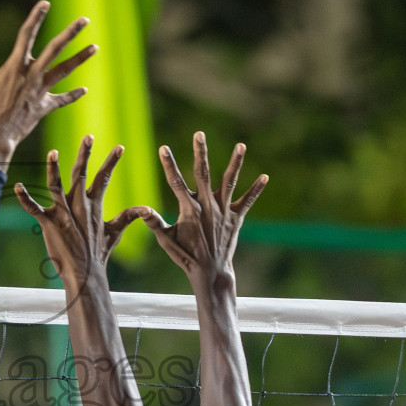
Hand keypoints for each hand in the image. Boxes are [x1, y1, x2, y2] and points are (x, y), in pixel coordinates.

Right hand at [0, 1, 95, 172]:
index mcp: (15, 66)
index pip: (26, 35)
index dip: (35, 18)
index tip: (45, 3)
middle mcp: (31, 76)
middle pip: (55, 50)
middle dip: (70, 34)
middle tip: (85, 20)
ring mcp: (40, 92)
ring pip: (64, 72)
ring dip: (80, 59)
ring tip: (95, 47)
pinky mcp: (44, 107)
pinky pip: (61, 99)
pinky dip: (72, 95)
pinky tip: (84, 89)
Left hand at [15, 137, 150, 288]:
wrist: (85, 274)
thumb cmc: (99, 254)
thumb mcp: (115, 232)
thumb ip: (128, 217)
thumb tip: (147, 208)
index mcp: (94, 206)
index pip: (104, 178)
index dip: (111, 161)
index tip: (119, 147)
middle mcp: (79, 206)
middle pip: (81, 174)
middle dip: (85, 154)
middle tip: (89, 135)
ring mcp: (63, 214)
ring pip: (57, 185)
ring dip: (54, 168)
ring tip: (53, 152)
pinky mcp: (49, 223)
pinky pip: (33, 208)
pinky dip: (25, 198)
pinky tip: (17, 186)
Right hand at [142, 133, 267, 289]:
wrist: (211, 272)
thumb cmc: (186, 256)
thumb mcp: (166, 240)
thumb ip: (154, 223)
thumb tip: (140, 209)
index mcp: (189, 210)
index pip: (176, 182)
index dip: (169, 164)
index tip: (163, 148)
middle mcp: (207, 206)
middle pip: (204, 174)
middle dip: (200, 152)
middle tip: (199, 133)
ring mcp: (224, 211)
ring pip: (230, 182)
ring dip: (235, 163)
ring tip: (241, 145)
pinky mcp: (236, 219)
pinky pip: (247, 201)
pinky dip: (256, 190)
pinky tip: (265, 177)